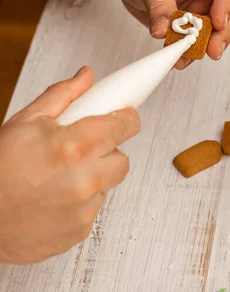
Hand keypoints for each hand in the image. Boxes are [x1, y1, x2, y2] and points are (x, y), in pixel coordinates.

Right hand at [0, 67, 139, 263]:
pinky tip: (54, 197)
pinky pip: (93, 208)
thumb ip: (63, 96)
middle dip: (106, 151)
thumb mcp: (25, 122)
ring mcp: (82, 209)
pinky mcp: (79, 231)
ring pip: (107, 184)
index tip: (124, 117)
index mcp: (73, 147)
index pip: (124, 126)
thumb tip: (87, 77)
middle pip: (122, 158)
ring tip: (59, 176)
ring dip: (91, 178)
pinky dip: (80, 203)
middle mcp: (83, 179)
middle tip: (80, 151)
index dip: (125, 119)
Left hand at [115, 0, 229, 68]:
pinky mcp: (194, 22)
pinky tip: (180, 58)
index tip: (218, 22)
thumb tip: (164, 30)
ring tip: (188, 56)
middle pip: (229, 12)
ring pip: (216, 30)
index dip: (226, 4)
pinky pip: (197, 39)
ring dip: (203, 45)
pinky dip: (189, 50)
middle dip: (220, 33)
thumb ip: (160, 5)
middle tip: (212, 49)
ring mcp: (206, 4)